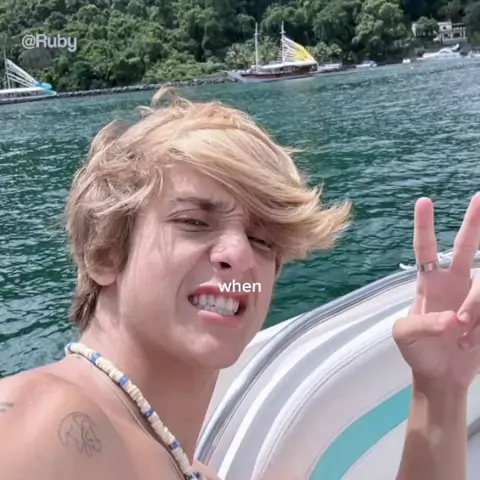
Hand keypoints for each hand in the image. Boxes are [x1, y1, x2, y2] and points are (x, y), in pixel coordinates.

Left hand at [393, 193, 479, 391]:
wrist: (442, 377)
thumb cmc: (418, 353)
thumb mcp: (406, 338)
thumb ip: (421, 325)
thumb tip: (452, 319)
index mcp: (429, 283)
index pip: (425, 248)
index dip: (424, 225)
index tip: (424, 201)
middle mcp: (454, 282)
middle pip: (465, 246)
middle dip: (474, 222)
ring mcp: (474, 296)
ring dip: (475, 312)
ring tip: (462, 337)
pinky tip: (470, 341)